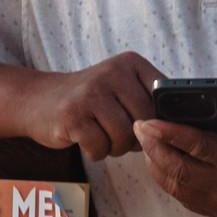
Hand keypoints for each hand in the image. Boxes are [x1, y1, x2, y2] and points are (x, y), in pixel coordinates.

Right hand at [21, 53, 161, 159]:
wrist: (38, 99)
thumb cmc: (89, 100)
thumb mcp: (120, 86)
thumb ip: (148, 99)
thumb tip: (178, 127)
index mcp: (130, 63)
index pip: (163, 98)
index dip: (158, 120)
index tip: (145, 126)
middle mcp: (112, 73)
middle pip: (146, 121)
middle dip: (136, 138)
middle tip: (119, 135)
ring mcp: (91, 93)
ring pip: (124, 137)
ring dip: (115, 147)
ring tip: (102, 137)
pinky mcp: (72, 116)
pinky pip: (100, 148)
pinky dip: (96, 152)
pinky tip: (86, 140)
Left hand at [134, 118, 216, 216]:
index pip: (198, 145)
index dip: (171, 133)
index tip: (149, 121)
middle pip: (178, 166)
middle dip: (154, 146)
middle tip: (140, 127)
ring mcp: (216, 202)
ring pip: (174, 184)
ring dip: (154, 162)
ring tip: (145, 142)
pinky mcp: (211, 211)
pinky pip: (179, 195)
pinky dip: (164, 177)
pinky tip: (158, 162)